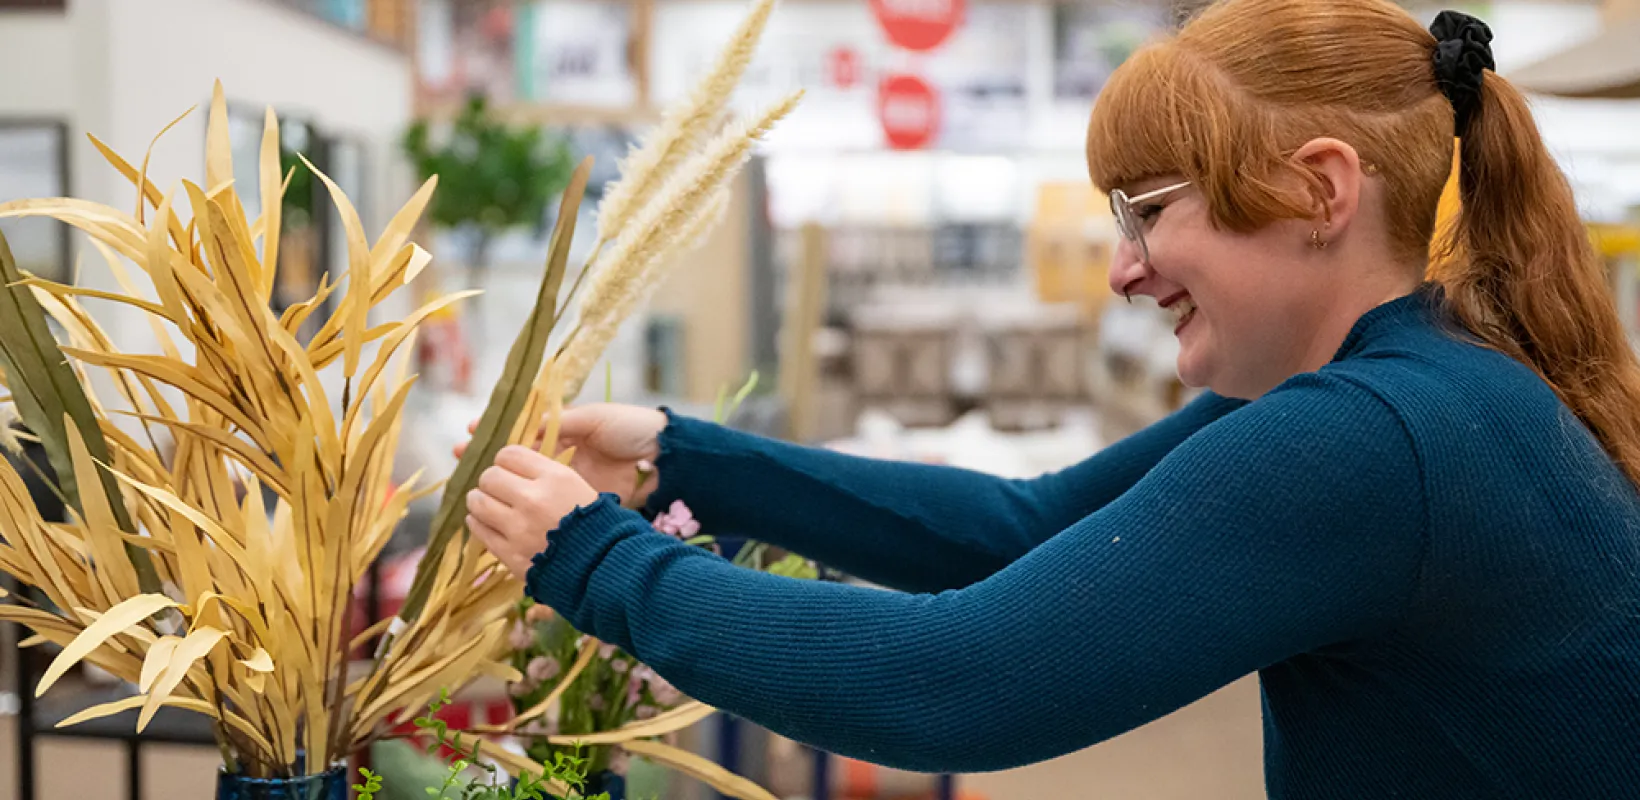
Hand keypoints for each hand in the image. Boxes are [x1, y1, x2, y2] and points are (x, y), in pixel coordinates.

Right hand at [456, 403, 666, 507]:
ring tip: (470, 481)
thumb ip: (561, 424)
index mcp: (566, 429)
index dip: (496, 431)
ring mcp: (567, 478)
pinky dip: (521, 504)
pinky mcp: (577, 499)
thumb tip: (526, 428)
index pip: (522, 430)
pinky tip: (498, 506)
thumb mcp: (594, 419)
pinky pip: (544, 502)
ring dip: (497, 483)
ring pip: (524, 482)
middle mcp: (562, 454)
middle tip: (461, 459)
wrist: (665, 458)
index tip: (470, 432)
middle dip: (488, 458)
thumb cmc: (631, 428)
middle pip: (517, 458)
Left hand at [466, 445, 600, 578]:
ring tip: (486, 504)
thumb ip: (543, 474)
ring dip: (479, 500)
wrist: (603, 567)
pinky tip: (487, 522)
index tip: (509, 469)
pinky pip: (479, 530)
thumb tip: (509, 467)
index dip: (505, 461)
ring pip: (477, 501)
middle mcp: (533, 499)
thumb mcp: (576, 486)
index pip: (509, 454)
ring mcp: (519, 528)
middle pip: (489, 476)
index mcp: (554, 478)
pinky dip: (479, 522)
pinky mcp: (510, 553)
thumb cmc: (594, 523)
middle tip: (497, 488)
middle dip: (491, 481)